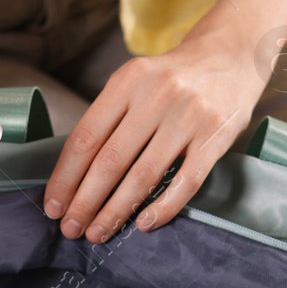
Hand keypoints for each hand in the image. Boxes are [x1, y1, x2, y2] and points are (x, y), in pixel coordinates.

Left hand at [44, 0, 286, 242]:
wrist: (234, 54)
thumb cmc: (174, 77)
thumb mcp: (136, 81)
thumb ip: (110, 117)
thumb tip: (75, 174)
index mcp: (128, 81)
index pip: (86, 137)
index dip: (66, 177)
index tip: (53, 206)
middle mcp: (157, 96)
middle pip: (110, 161)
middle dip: (85, 202)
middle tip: (70, 228)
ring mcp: (189, 117)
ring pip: (143, 176)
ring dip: (116, 211)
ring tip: (98, 233)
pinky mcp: (216, 137)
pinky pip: (186, 182)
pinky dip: (163, 207)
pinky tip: (144, 224)